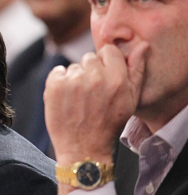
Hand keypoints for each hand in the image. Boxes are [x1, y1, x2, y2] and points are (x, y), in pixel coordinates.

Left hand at [44, 42, 147, 168]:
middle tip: (89, 93)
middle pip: (89, 58)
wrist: (83, 149)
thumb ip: (136, 70)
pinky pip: (57, 72)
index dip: (105, 63)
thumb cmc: (109, 124)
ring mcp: (73, 81)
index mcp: (117, 78)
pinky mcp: (54, 86)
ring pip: (73, 68)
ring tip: (77, 100)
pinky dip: (58, 82)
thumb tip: (141, 46)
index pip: (108, 51)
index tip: (102, 77)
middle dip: (89, 72)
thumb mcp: (131, 98)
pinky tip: (64, 98)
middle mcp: (95, 77)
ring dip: (74, 79)